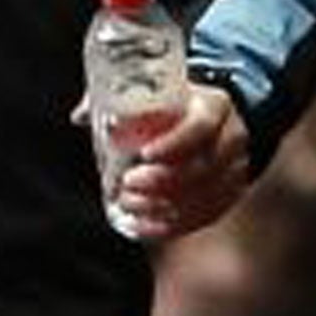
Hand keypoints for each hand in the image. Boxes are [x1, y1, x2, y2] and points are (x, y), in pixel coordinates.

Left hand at [113, 83, 251, 242]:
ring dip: (165, 207)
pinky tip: (144, 226)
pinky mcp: (231, 193)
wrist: (216, 115)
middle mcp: (232, 137)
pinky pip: (206, 216)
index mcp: (214, 105)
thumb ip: (118, 97)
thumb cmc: (177, 101)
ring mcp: (236, 168)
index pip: (200, 127)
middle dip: (163, 182)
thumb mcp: (154, 90)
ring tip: (129, 204)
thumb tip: (79, 115)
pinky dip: (173, 225)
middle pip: (203, 167)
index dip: (174, 145)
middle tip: (128, 184)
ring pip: (206, 197)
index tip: (143, 155)